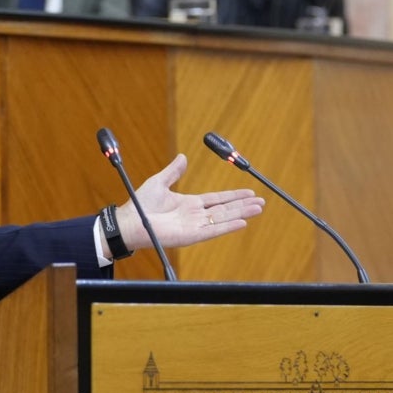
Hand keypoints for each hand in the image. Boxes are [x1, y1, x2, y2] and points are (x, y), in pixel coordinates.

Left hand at [112, 154, 263, 252]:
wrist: (130, 221)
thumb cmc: (141, 204)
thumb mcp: (159, 182)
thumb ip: (173, 171)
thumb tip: (182, 157)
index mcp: (190, 203)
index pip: (218, 199)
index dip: (234, 195)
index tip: (249, 191)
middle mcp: (196, 215)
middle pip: (226, 209)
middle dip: (244, 205)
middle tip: (262, 202)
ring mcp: (195, 226)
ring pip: (224, 218)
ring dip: (242, 213)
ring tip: (258, 209)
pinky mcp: (192, 236)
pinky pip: (214, 230)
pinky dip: (229, 226)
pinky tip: (243, 222)